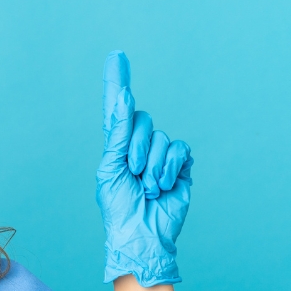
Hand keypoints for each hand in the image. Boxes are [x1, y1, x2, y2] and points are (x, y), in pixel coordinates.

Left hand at [96, 51, 193, 286]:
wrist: (141, 234)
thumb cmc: (119, 207)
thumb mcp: (110, 170)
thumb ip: (117, 135)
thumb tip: (124, 99)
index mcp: (116, 146)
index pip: (116, 109)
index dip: (117, 82)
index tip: (116, 56)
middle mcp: (138, 145)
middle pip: (141, 120)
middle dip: (135, 148)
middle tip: (133, 173)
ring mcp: (161, 154)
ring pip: (161, 137)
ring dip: (152, 165)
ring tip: (148, 187)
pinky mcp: (180, 164)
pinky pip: (179, 149)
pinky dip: (169, 167)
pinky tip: (164, 186)